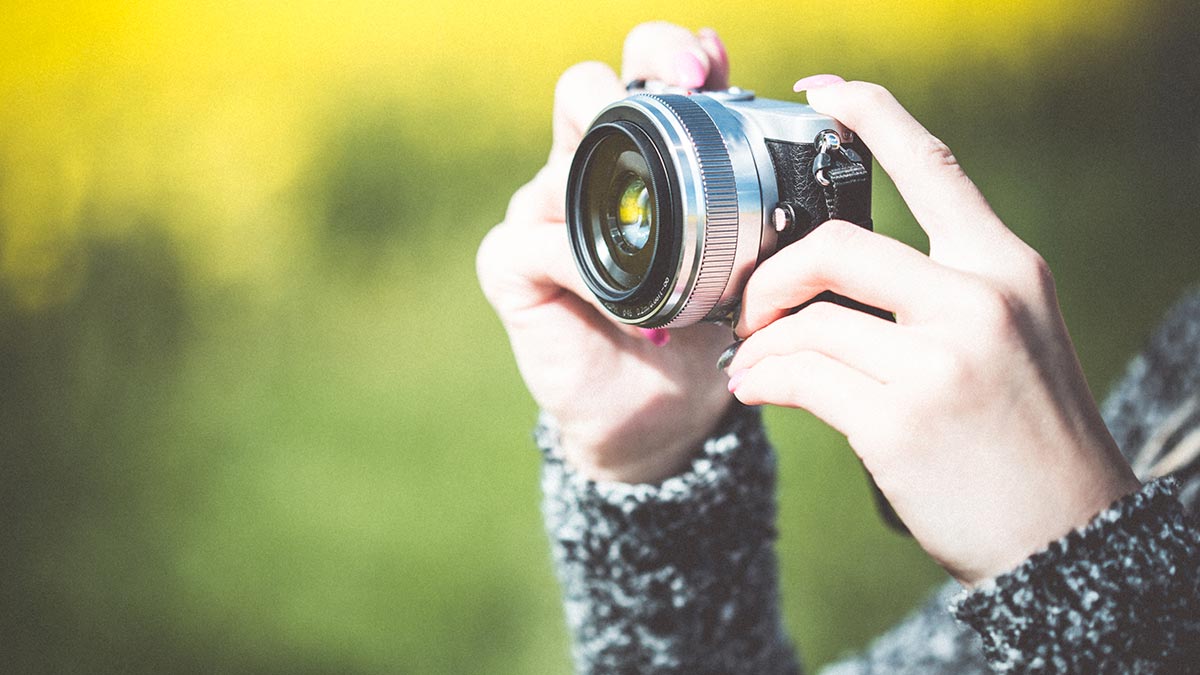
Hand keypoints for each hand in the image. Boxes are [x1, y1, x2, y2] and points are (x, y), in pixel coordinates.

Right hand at [477, 23, 734, 483]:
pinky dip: (589, 272)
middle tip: (682, 95)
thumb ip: (757, 193)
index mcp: (642, 152)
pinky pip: (541, 246)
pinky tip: (635, 312)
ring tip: (659, 239)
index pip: (643, 70)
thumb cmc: (708, 325)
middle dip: (628, 81)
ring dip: (612, 189)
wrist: (667, 410)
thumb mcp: (746, 256)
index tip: (706, 70)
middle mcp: (585, 168)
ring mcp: (542, 213)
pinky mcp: (512, 266)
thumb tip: (805, 126)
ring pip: (557, 161)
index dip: (667, 52)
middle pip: (584, 88)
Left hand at [725, 79, 1141, 583]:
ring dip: (759, 345)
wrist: (1066, 537)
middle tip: (750, 310)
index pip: (932, 167)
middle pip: (832, 244)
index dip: (871, 114)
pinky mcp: (901, 421)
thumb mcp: (1007, 338)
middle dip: (770, 277)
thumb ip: (934, 294)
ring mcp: (941, 360)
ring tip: (752, 368)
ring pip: (804, 321)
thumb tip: (825, 280)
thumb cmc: (1022, 436)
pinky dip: (761, 382)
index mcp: (1004, 268)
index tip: (822, 93)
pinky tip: (759, 393)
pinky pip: (797, 376)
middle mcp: (978, 299)